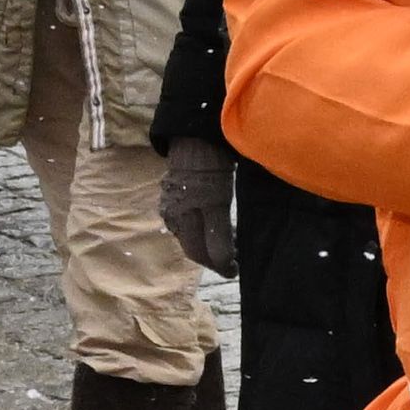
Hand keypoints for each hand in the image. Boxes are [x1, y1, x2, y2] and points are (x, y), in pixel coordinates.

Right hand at [156, 135, 234, 274]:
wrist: (195, 139)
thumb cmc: (211, 168)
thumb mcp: (219, 203)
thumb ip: (220, 235)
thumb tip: (225, 262)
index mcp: (182, 220)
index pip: (200, 253)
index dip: (219, 265)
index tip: (237, 270)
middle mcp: (174, 216)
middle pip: (195, 248)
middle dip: (215, 258)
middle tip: (236, 261)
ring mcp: (172, 207)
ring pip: (192, 237)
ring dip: (210, 245)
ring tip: (232, 244)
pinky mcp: (174, 200)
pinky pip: (188, 224)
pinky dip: (204, 232)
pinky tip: (219, 228)